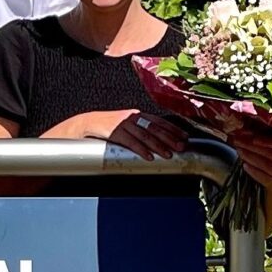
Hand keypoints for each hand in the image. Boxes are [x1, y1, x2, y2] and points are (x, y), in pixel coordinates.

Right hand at [50, 109, 188, 159]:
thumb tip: (158, 139)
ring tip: (168, 154)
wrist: (87, 123)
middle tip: (181, 146)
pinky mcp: (114, 132)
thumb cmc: (108, 126)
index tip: (184, 137)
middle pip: (155, 128)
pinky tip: (148, 156)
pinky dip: (140, 149)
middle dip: (170, 138)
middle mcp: (132, 117)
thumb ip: (140, 129)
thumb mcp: (127, 124)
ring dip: (158, 145)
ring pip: (145, 135)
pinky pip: (130, 142)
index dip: (173, 129)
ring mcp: (123, 124)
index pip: (159, 121)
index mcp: (137, 115)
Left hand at [216, 113, 271, 190]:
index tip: (254, 139)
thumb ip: (265, 139)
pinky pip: (263, 177)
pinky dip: (253, 171)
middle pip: (268, 153)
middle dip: (250, 146)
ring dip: (249, 156)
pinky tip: (245, 165)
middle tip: (237, 141)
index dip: (267, 141)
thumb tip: (250, 126)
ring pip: (264, 164)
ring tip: (239, 151)